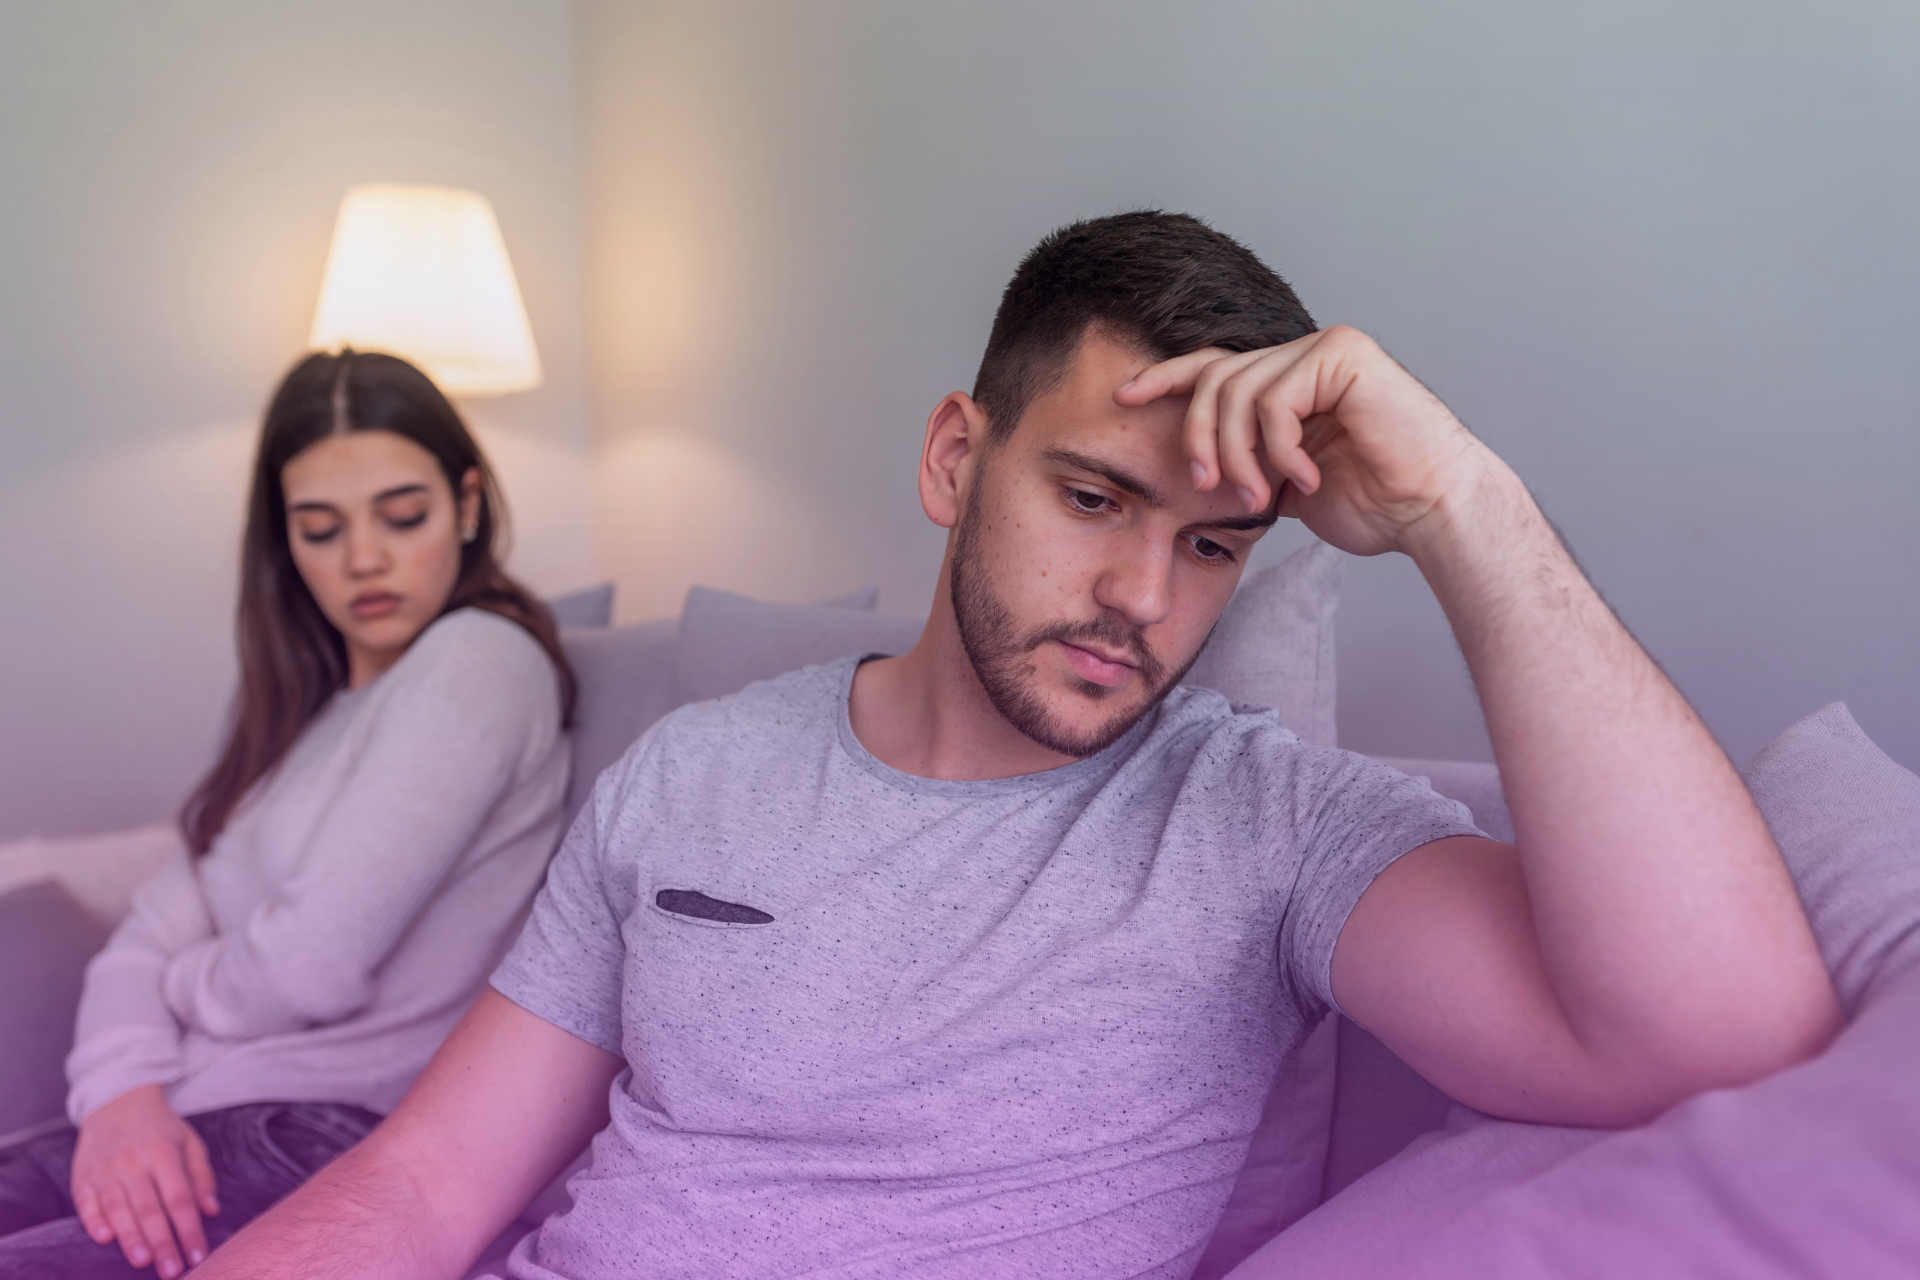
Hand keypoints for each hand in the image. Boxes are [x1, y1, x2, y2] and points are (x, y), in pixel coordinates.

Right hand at [72, 1085, 219, 1276]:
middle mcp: (133, 1163)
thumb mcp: (189, 1142)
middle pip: (149, 1208)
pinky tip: (104, 1238)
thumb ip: (202, 1176)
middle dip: (162, 1242)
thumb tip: (211, 1211)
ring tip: (143, 1261)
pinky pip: (86, 1202)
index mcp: (163, 1154)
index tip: (198, 1255)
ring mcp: (105, 1170)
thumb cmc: (160, 1128)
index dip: (189, 1229)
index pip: (179, 1199)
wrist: (117, 1101)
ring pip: (118, 1208)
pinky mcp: (82, 1176)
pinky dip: (94, 1221)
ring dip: (130, 1237)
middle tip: (172, 1271)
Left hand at [1115, 325, 1497, 557]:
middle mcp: (1307, 354)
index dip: (1166, 377)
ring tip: (1258, 497)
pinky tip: (1305, 479)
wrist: (1431, 512)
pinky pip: (1276, 400)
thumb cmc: (1376, 504)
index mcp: (1293, 379)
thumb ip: (1253, 460)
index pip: (1215, 365)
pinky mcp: (1343, 357)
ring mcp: (1327, 349)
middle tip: (1208, 487)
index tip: (1123, 396)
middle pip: (1215, 378)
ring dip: (1239, 455)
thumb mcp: (1288, 483)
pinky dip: (1279, 449)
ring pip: (1239, 391)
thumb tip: (1205, 464)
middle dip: (1199, 437)